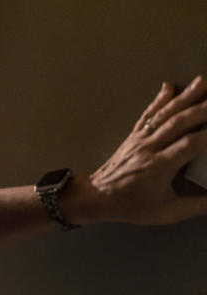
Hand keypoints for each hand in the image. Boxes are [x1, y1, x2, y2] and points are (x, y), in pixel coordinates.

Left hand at [84, 76, 206, 224]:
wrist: (97, 196)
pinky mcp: (133, 136)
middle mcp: (149, 148)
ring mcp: (139, 139)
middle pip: (178, 123)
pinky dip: (159, 100)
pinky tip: (168, 87)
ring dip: (184, 97)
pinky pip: (147, 115)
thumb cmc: (132, 206)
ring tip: (201, 82)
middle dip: (202, 108)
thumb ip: (195, 206)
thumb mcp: (165, 212)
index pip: (189, 144)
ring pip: (164, 115)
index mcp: (159, 167)